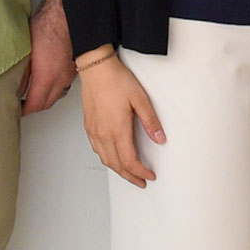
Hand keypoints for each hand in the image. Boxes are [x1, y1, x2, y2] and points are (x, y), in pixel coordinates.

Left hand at [19, 0, 74, 112]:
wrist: (67, 15)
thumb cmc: (47, 27)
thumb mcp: (26, 51)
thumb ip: (22, 73)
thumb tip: (16, 86)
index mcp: (46, 77)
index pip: (35, 105)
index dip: (24, 110)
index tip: (17, 109)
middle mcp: (60, 79)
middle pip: (46, 103)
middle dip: (34, 106)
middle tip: (23, 103)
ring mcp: (69, 74)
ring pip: (57, 95)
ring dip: (45, 97)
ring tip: (34, 92)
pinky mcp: (74, 67)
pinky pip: (64, 84)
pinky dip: (55, 87)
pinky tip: (48, 79)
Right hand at [76, 54, 163, 185]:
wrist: (96, 68)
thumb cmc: (116, 80)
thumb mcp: (140, 99)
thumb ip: (150, 121)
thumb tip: (160, 138)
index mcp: (117, 129)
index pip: (129, 161)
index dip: (140, 172)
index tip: (149, 175)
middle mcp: (103, 134)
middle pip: (116, 165)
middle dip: (130, 176)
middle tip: (141, 181)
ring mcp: (94, 131)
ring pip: (105, 159)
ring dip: (118, 170)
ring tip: (129, 173)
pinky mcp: (89, 126)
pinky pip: (97, 150)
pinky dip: (107, 158)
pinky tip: (113, 156)